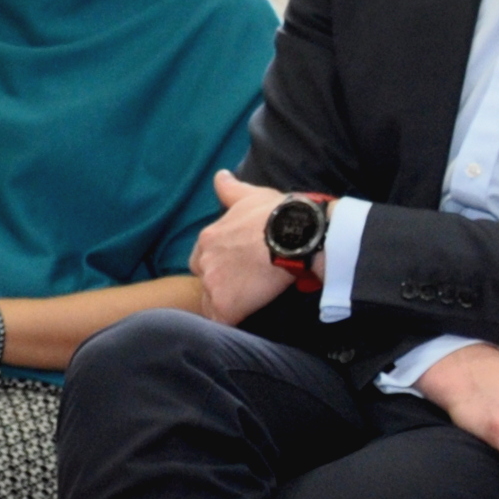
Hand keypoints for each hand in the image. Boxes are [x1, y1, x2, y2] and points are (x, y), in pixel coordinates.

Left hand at [192, 170, 294, 325]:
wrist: (296, 235)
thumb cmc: (277, 213)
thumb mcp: (251, 195)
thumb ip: (231, 189)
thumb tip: (220, 175)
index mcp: (208, 237)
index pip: (202, 257)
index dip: (219, 264)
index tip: (238, 267)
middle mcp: (205, 260)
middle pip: (204, 280)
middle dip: (219, 284)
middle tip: (245, 286)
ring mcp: (214, 284)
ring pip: (212, 302)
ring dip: (227, 304)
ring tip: (250, 304)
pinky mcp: (226, 306)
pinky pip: (221, 322)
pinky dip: (231, 322)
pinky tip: (246, 318)